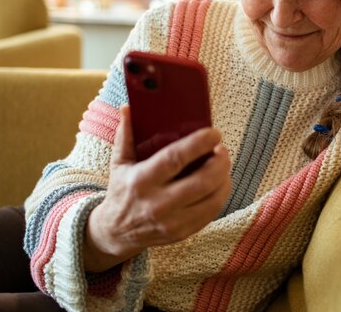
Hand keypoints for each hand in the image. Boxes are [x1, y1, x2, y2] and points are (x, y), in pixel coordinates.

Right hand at [84, 105, 231, 271]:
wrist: (116, 232)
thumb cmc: (121, 191)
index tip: (214, 133)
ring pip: (212, 199)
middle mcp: (157, 203)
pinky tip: (220, 182)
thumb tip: (128, 107)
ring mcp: (172, 222)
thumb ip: (125, 135)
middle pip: (202, 181)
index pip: (175, 158)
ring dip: (225, 178)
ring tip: (223, 164)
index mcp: (141, 181)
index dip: (199, 144)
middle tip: (222, 149)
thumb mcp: (119, 163)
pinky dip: (221, 195)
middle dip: (220, 162)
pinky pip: (211, 213)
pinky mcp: (182, 233)